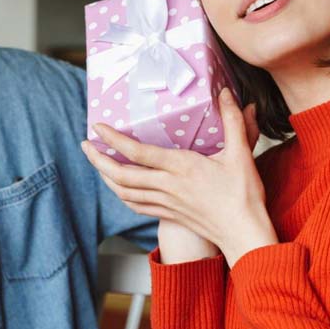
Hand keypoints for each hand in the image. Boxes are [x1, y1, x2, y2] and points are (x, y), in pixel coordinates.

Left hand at [81, 88, 277, 265]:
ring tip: (97, 163)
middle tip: (85, 145)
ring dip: (106, 177)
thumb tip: (226, 94)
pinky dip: (122, 195)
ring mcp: (166, 203)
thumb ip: (233, 122)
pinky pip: (136, 206)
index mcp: (182, 167)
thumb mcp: (241, 154)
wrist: (244, 234)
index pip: (139, 153)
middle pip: (122, 175)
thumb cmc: (244, 195)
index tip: (98, 128)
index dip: (115, 140)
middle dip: (99, 160)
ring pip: (125, 192)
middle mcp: (168, 186)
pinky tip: (118, 188)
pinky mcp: (169, 215)